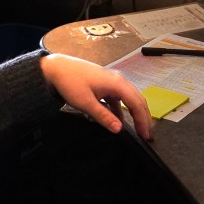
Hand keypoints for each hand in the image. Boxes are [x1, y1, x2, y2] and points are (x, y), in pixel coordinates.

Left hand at [39, 53, 153, 140]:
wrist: (56, 68)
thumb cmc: (71, 83)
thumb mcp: (86, 103)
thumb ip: (104, 116)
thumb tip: (120, 129)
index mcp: (117, 84)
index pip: (136, 103)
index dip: (143, 120)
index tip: (145, 135)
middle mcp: (119, 80)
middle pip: (137, 99)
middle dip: (144, 117)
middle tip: (147, 135)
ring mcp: (113, 81)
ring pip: (129, 98)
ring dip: (135, 113)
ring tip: (138, 128)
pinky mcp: (105, 84)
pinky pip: (119, 98)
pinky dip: (122, 109)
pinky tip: (120, 120)